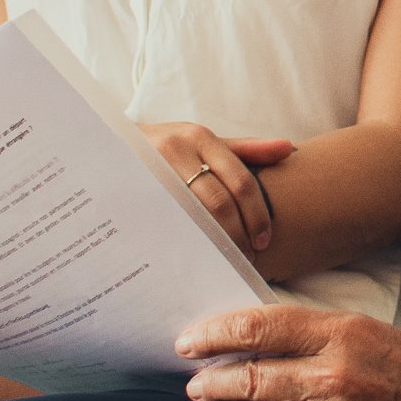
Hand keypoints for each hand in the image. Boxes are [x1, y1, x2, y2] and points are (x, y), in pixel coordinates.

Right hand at [143, 122, 293, 255]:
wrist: (110, 145)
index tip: (264, 241)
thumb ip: (246, 149)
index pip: (239, 180)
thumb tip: (289, 148)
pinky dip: (185, 242)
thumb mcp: (204, 142)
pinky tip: (194, 258)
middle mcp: (175, 150)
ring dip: (213, 243)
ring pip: (191, 216)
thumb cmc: (168, 146)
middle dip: (237, 234)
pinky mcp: (131, 193)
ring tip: (226, 262)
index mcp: (199, 137)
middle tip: (247, 258)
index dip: (256, 215)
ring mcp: (150, 172)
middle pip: (217, 202)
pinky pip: (164, 223)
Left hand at [178, 306, 400, 400]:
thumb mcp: (379, 335)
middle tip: (195, 382)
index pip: (262, 327)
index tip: (190, 341)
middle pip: (250, 377)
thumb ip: (323, 338)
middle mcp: (335, 376)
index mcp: (347, 333)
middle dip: (212, 382)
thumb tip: (264, 345)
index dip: (217, 333)